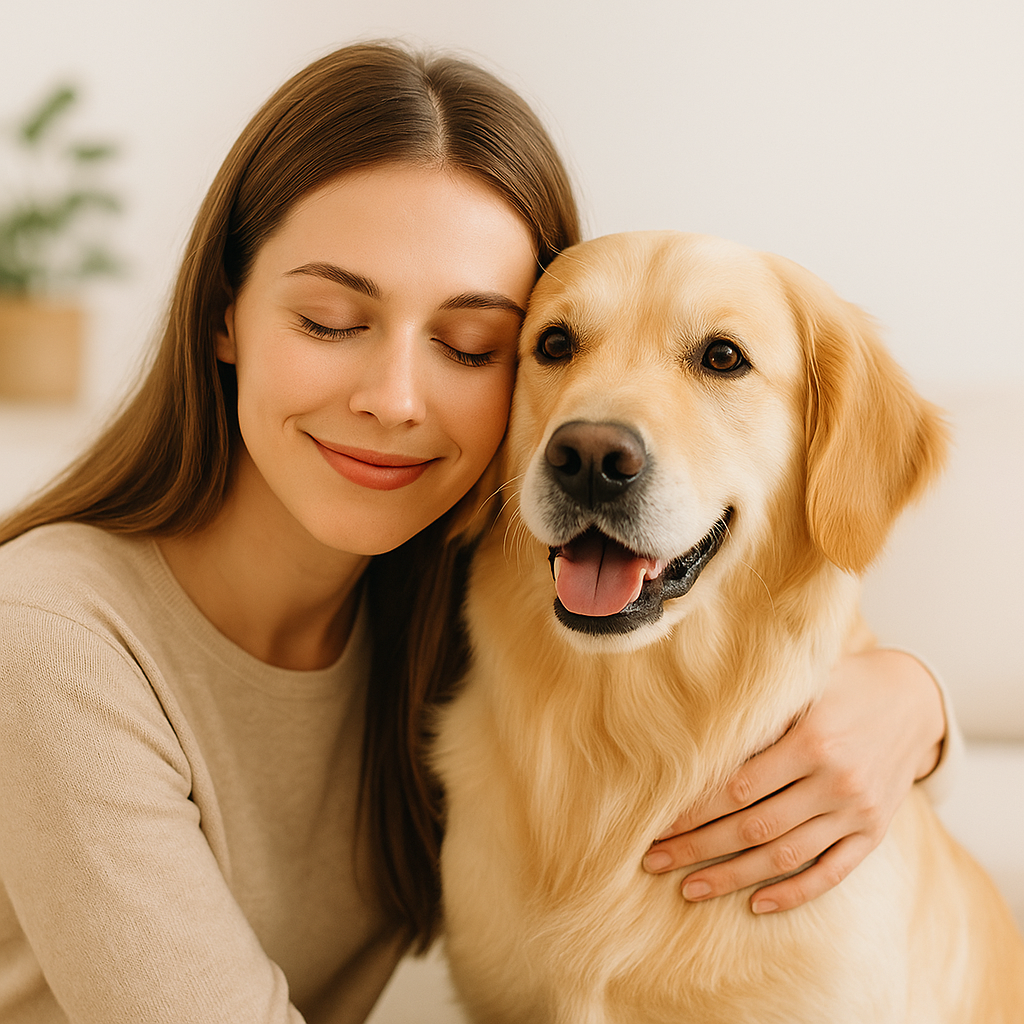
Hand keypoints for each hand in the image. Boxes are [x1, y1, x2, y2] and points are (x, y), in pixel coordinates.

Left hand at [641, 649, 945, 912]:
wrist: (914, 699)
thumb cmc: (841, 684)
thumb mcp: (802, 684)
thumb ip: (757, 713)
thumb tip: (690, 734)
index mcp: (811, 740)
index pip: (738, 787)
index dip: (694, 810)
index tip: (657, 822)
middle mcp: (835, 781)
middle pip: (753, 827)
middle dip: (698, 848)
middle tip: (653, 860)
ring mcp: (856, 812)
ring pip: (785, 857)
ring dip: (733, 878)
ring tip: (689, 889)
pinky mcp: (873, 833)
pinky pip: (831, 873)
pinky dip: (794, 893)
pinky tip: (756, 904)